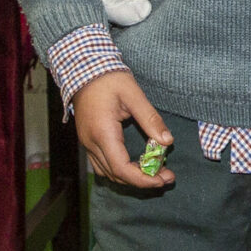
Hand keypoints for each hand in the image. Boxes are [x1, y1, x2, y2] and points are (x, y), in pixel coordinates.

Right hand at [74, 69, 173, 189]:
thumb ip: (151, 119)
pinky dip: (120, 170)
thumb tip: (167, 141)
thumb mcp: (134, 95)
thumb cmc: (109, 79)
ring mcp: (87, 143)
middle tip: (166, 177)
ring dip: (131, 177)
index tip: (162, 179)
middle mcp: (91, 142)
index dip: (142, 179)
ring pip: (107, 172)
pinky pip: (102, 164)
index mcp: (103, 133)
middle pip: (115, 174)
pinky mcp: (88, 140)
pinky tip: (136, 166)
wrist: (83, 69)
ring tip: (156, 173)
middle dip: (142, 180)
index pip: (122, 168)